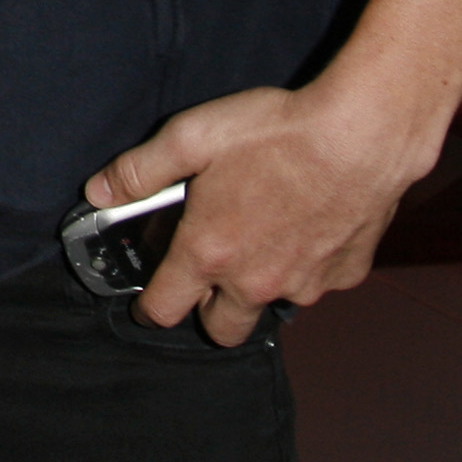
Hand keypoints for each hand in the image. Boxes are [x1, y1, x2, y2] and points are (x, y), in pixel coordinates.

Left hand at [87, 76, 432, 344]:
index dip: (149, 308)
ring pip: (272, 304)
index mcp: (209, 253)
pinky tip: (305, 222)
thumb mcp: (190, 137)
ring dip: (260, 283)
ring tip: (261, 233)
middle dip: (208, 311)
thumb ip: (139, 170)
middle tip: (207, 271)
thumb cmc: (275, 132)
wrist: (362, 133)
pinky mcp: (344, 275)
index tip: (148, 301)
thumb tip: (98, 192)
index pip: (164, 310)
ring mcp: (304, 284)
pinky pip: (316, 281)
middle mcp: (256, 282)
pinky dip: (306, 263)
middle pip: (222, 329)